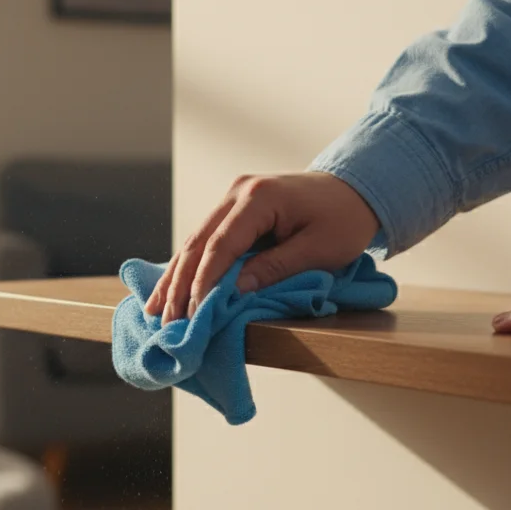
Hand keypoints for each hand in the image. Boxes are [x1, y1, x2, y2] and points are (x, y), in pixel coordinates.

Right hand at [145, 172, 378, 323]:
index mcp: (259, 198)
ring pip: (194, 241)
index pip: (221, 245)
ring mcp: (232, 197)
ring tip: (155, 310)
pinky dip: (188, 267)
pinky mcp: (233, 209)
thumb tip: (234, 290)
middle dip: (179, 285)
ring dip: (175, 278)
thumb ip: (276, 268)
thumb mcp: (319, 249)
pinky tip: (169, 288)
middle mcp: (237, 192)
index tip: (192, 313)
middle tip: (166, 320)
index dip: (204, 282)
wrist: (355, 188)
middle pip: (198, 242)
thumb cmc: (344, 219)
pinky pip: (205, 240)